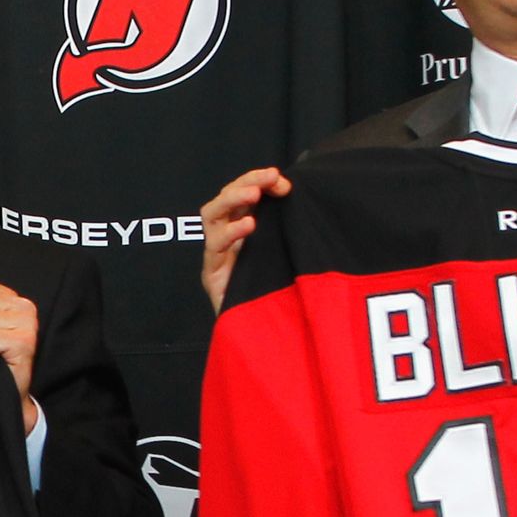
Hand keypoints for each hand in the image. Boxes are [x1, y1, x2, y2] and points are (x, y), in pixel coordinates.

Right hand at [199, 167, 292, 314]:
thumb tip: (305, 202)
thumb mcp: (288, 257)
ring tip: (254, 194)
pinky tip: (248, 226)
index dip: (259, 181)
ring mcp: (218, 257)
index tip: (282, 181)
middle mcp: (228, 240)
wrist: (265, 339)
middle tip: (269, 177)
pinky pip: (214, 249)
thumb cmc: (278, 297)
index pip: (245, 194)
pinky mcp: (213, 277)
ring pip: (211, 215)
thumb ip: (291, 233)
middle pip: (226, 198)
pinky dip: (230, 233)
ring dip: (232, 198)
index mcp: (244, 230)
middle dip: (246, 182)